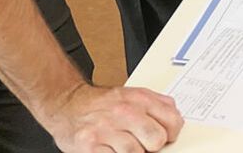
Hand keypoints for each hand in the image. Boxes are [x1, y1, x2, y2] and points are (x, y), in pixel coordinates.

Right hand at [44, 83, 182, 152]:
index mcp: (140, 99)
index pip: (172, 121)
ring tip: (122, 146)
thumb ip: (156, 105)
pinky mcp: (91, 146)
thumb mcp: (132, 94)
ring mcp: (107, 130)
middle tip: (142, 144)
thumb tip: (176, 118)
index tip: (165, 137)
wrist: (67, 103)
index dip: (171, 133)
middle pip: (156, 140)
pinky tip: (110, 150)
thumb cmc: (101, 103)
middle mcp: (124, 112)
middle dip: (152, 146)